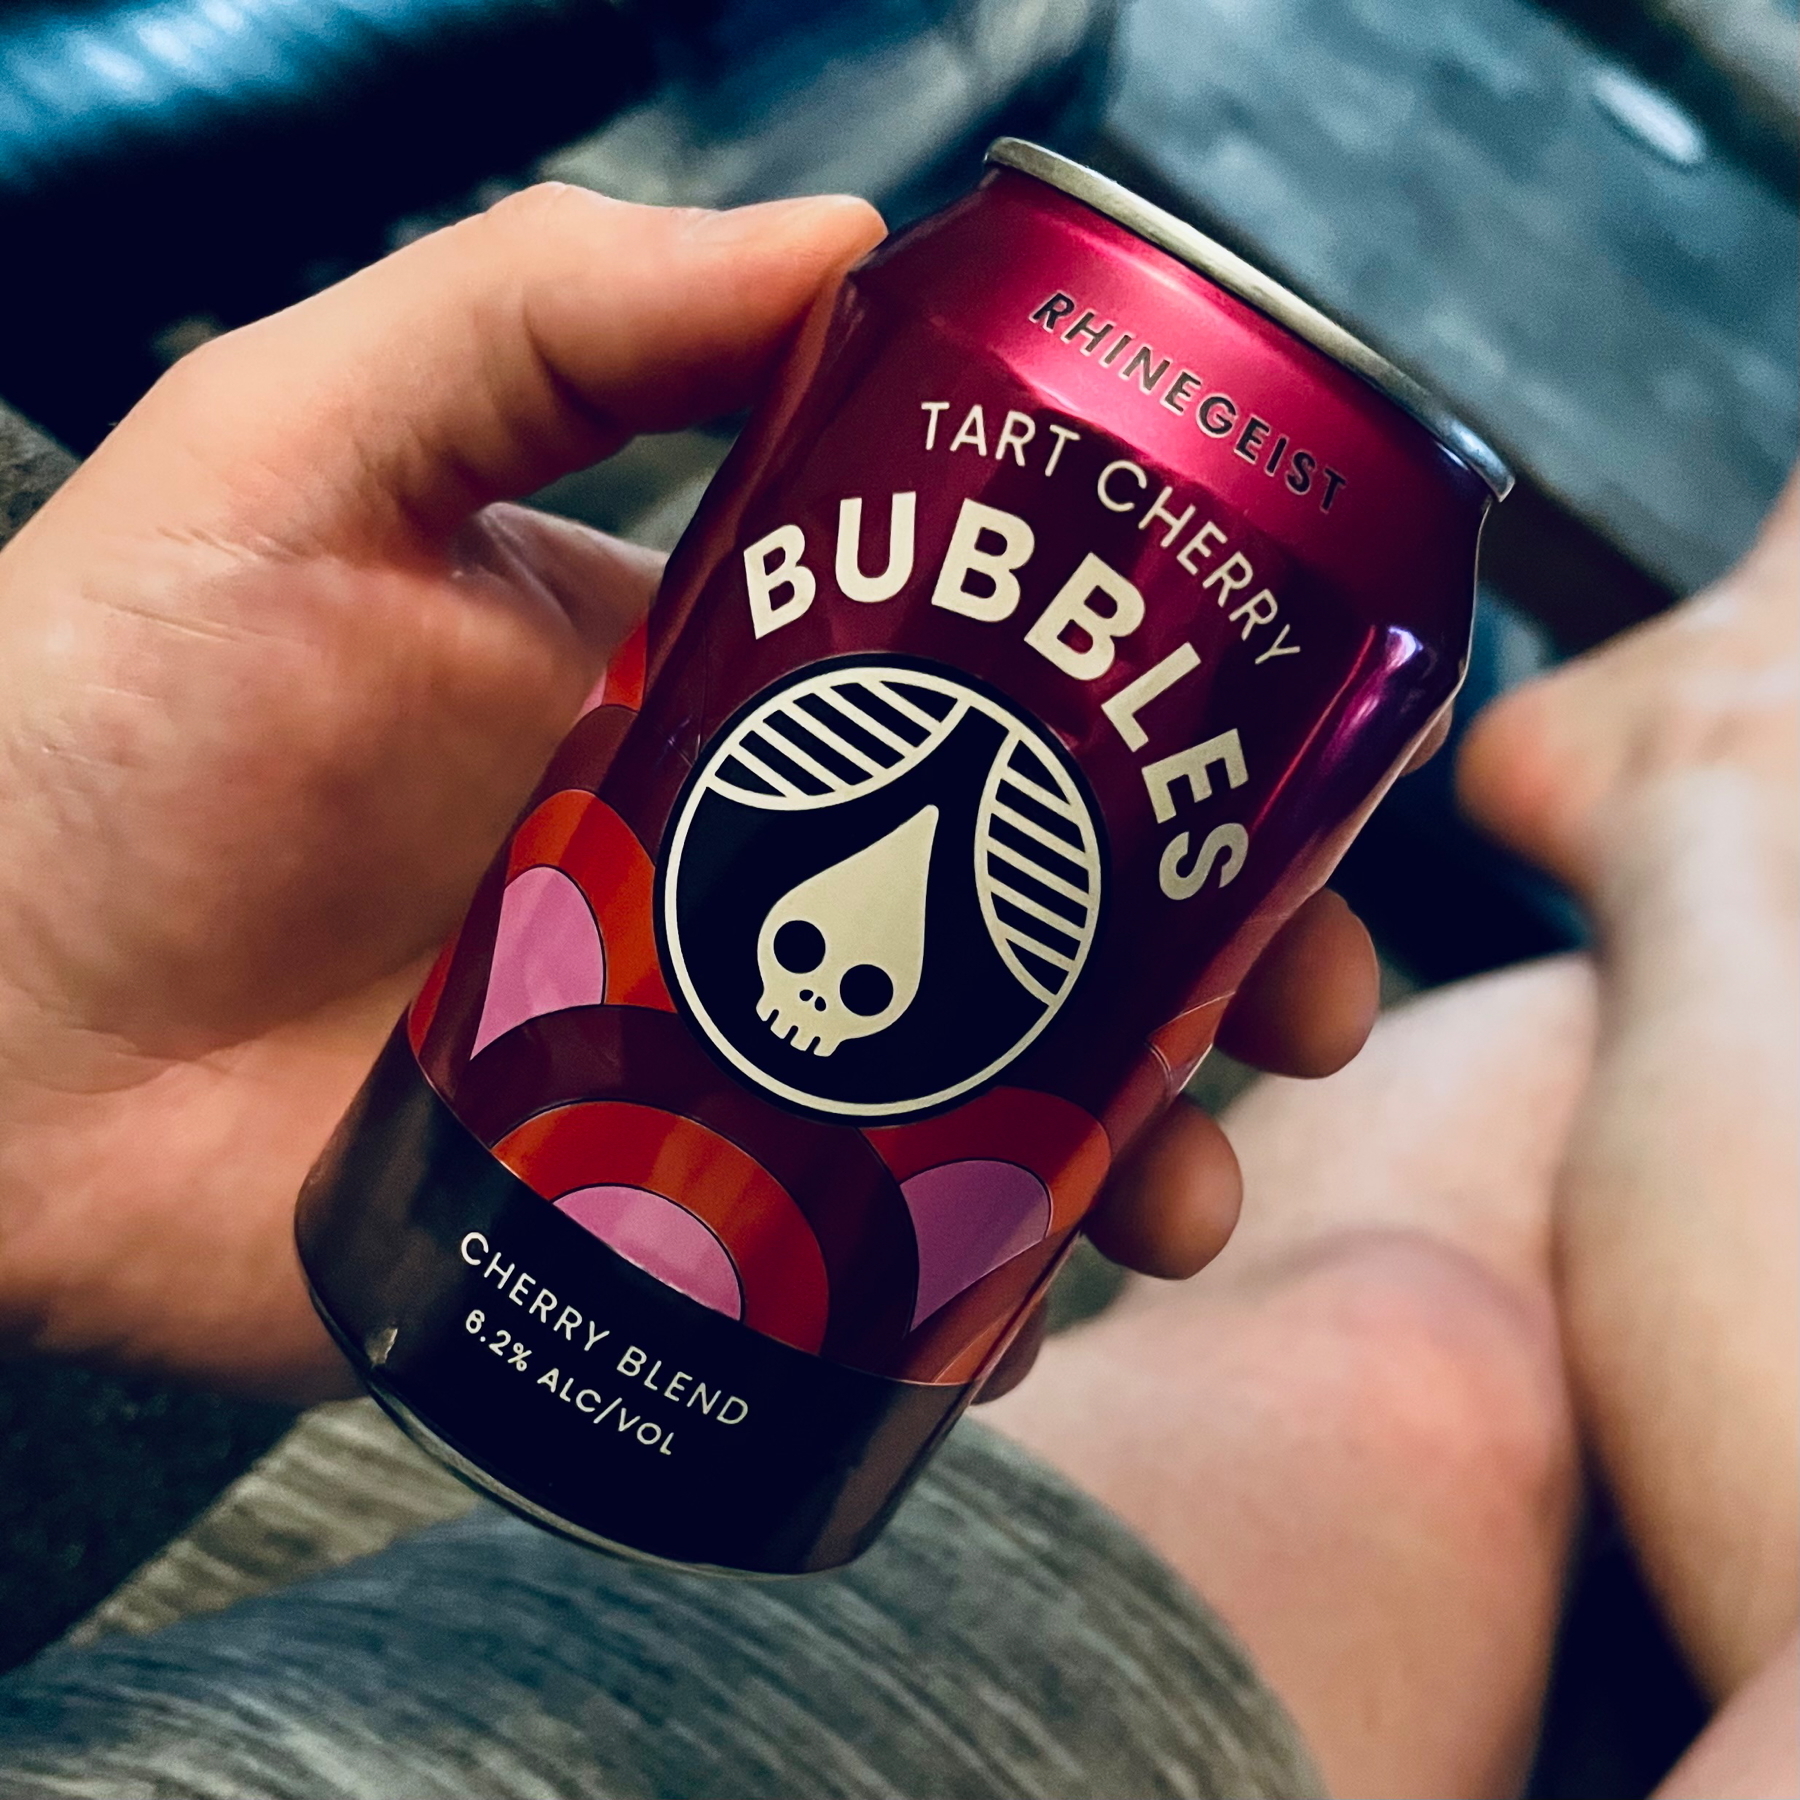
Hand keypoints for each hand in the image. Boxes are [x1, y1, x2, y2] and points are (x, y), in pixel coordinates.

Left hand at [0, 185, 1382, 1405]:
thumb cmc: (94, 722)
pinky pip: (850, 1255)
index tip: (1279, 759)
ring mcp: (707, 1059)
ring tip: (1183, 1182)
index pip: (987, 688)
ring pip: (975, 1097)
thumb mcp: (306, 444)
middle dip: (1201, 952)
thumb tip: (847, 243)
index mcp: (713, 691)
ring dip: (1119, 1133)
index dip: (1154, 724)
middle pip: (1032, 907)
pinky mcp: (648, 1222)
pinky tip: (1019, 1289)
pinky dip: (959, 1279)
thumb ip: (547, 308)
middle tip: (1297, 1004)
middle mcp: (742, 869)